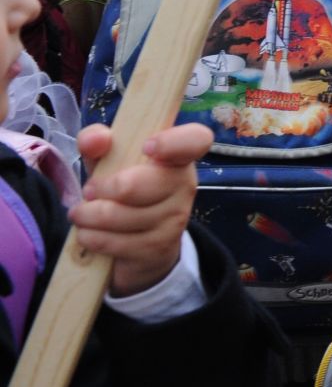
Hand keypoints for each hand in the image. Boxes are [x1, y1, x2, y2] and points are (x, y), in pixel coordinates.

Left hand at [70, 123, 212, 297]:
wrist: (145, 244)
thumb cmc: (126, 189)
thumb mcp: (110, 161)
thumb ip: (98, 142)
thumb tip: (95, 139)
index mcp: (178, 156)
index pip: (195, 140)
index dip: (173, 142)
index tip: (147, 147)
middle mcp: (184, 185)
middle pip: (136, 186)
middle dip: (101, 189)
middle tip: (89, 191)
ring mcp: (175, 218)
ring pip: (119, 217)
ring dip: (88, 216)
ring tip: (82, 214)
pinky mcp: (160, 247)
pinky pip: (115, 243)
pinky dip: (91, 238)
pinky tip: (88, 234)